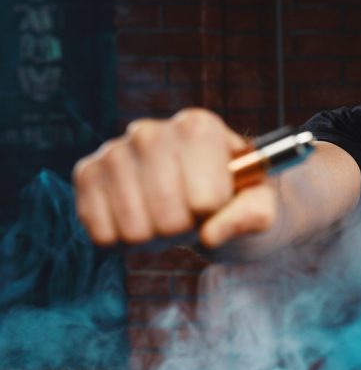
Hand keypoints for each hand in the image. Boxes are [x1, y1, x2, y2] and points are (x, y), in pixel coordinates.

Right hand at [73, 108, 278, 247]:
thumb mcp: (264, 206)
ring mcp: (114, 151)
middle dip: (186, 230)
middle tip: (193, 216)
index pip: (205, 199)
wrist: (208, 199)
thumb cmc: (240, 199)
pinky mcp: (86, 175)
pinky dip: (123, 241)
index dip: (216, 213)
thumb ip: (254, 216)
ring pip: (134, 230)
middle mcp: (150, 131)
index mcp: (199, 127)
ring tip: (169, 216)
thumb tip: (211, 235)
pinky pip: (100, 233)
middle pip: (167, 216)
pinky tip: (140, 218)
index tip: (220, 201)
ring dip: (155, 238)